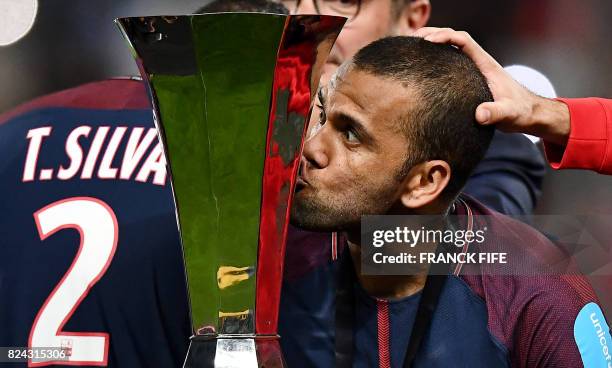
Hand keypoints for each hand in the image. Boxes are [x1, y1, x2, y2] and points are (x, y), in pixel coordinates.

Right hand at [413, 27, 569, 145]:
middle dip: (435, 34)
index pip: (464, 41)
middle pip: (455, 39)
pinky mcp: (472, 81)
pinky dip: (438, 59)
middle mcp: (480, 64)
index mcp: (486, 65)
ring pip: (453, 50)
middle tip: (414, 38)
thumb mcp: (509, 115)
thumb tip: (479, 114)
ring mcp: (476, 71)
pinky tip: (425, 67)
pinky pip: (452, 63)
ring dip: (435, 44)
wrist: (530, 114)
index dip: (445, 36)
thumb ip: (496, 113)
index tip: (428, 41)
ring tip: (414, 48)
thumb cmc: (521, 113)